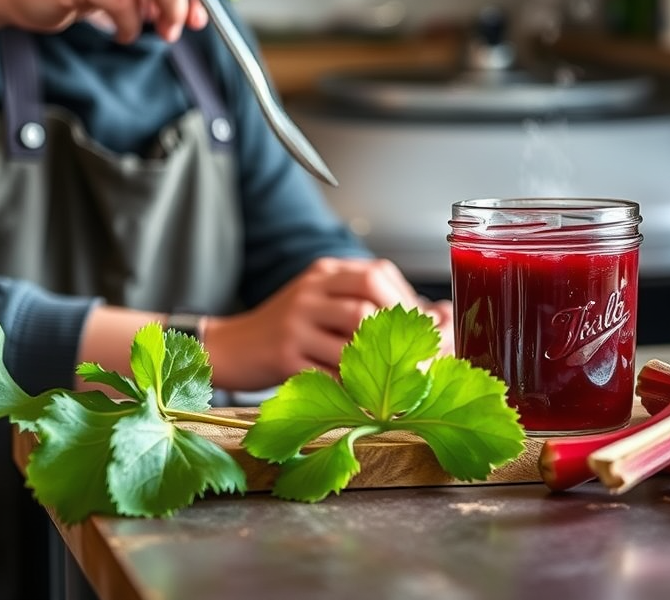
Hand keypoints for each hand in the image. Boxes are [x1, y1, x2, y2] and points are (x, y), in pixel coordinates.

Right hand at [203, 257, 447, 391]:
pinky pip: (329, 375)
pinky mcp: (285, 358)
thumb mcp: (323, 299)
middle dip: (399, 334)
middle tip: (419, 357)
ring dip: (380, 364)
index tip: (426, 327)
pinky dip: (354, 388)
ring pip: (351, 341)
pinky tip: (367, 396)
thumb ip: (368, 301)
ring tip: (397, 379)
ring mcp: (296, 325)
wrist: (230, 345)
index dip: (406, 302)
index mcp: (325, 273)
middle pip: (366, 304)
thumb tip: (439, 315)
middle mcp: (310, 293)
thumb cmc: (288, 326)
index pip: (375, 275)